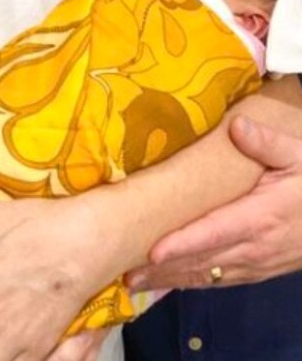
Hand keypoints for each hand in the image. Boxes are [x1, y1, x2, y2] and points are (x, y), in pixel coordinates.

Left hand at [127, 115, 301, 291]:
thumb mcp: (299, 154)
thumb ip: (267, 141)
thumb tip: (237, 125)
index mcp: (260, 217)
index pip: (213, 233)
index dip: (182, 244)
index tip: (152, 250)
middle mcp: (255, 246)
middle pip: (202, 262)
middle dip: (164, 269)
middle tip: (125, 271)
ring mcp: (257, 263)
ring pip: (208, 276)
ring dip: (173, 280)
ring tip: (137, 281)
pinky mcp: (259, 270)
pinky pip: (221, 281)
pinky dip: (193, 283)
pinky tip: (171, 281)